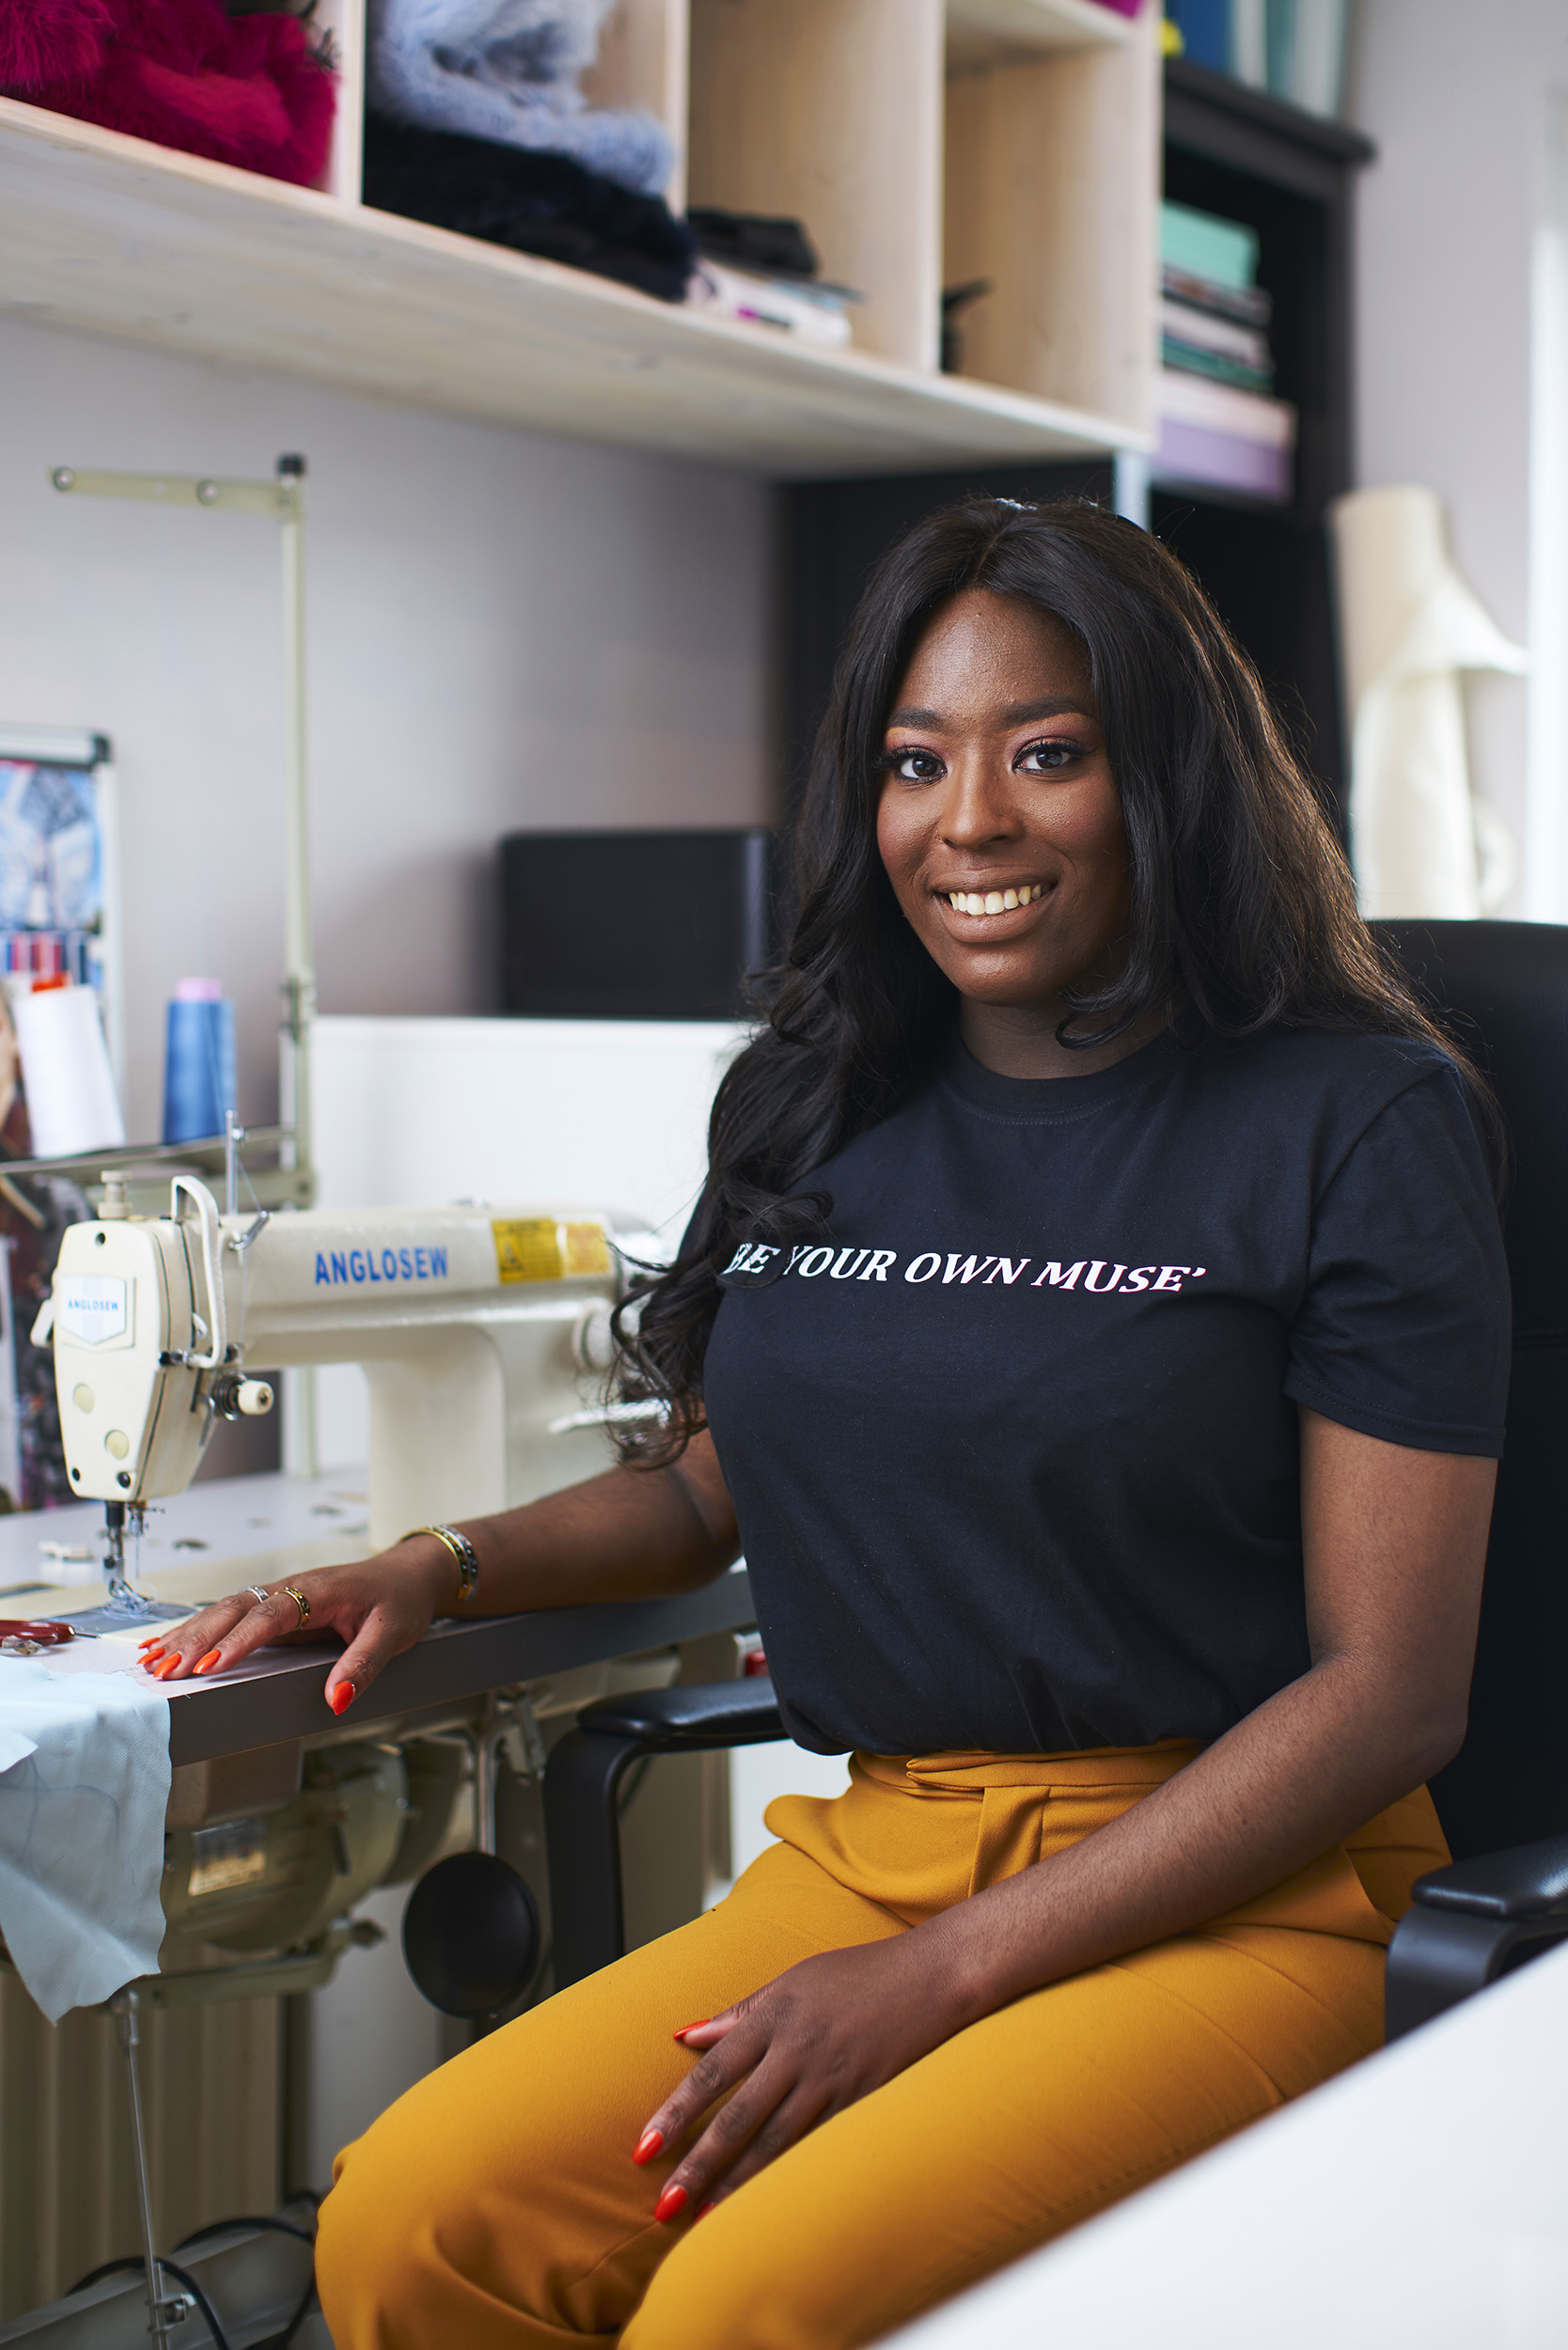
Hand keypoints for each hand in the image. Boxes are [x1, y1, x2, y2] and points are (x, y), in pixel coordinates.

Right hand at [134, 1538, 453, 1713]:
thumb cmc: (400, 1600)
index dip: (241, 1639)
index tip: (213, 1664)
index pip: (272, 1612)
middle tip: (165, 1669)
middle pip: (234, 1609)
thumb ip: (364, 1665)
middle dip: (197, 1639)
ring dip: (188, 1636)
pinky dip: (195, 1631)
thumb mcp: (393, 1634)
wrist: (407, 1575)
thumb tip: (337, 1698)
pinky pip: (229, 1617)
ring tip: (152, 1662)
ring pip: (223, 1611)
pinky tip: (165, 1646)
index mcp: (317, 1590)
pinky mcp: (273, 1609)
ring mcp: (278, 1597)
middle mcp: (290, 1589)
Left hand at [632, 1932, 971, 2220]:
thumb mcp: (793, 1980)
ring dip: (737, 2183)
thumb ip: (740, 2013)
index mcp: (774, 2017)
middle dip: (698, 2164)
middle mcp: (798, 2052)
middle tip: (664, 2204)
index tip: (645, 2148)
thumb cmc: (860, 1974)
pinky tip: (768, 2203)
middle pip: (737, 2117)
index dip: (676, 2113)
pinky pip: (819, 2146)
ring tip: (704, 2217)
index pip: (712, 2072)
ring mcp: (832, 2080)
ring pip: (775, 2141)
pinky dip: (789, 2175)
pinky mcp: (863, 2101)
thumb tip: (687, 2035)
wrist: (933, 1976)